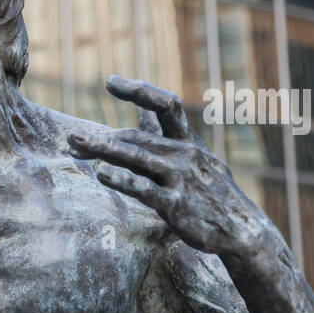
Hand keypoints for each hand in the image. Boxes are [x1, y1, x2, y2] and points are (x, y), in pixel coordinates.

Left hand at [66, 76, 263, 255]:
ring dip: (102, 150)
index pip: (166, 104)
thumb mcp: (194, 158)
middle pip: (137, 137)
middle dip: (102, 136)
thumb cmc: (209, 192)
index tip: (110, 82)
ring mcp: (181, 178)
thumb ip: (164, 136)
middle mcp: (185, 154)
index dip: (139, 91)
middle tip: (72, 137)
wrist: (241, 230)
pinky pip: (144, 188)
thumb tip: (142, 109)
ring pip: (136, 158)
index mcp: (188, 141)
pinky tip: (101, 173)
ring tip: (75, 146)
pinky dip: (121, 179)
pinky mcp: (176, 204)